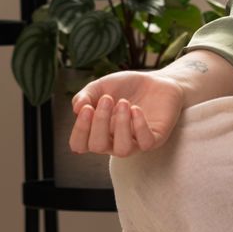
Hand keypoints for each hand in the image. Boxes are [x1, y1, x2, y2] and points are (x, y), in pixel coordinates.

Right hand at [67, 69, 187, 157]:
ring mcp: (135, 143)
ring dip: (120, 125)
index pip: (79, 145)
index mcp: (97, 132)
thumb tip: (75, 108)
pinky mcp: (155, 139)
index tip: (87, 108)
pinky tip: (137, 109)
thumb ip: (86, 95)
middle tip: (107, 99)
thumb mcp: (102, 86)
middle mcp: (113, 142)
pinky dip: (139, 126)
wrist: (156, 81)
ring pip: (122, 150)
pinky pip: (146, 143)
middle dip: (99, 123)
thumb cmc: (126, 87)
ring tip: (124, 102)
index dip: (80, 130)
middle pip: (98, 147)